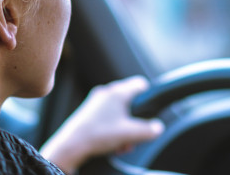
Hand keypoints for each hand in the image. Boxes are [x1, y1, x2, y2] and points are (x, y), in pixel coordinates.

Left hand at [40, 75, 164, 173]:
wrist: (72, 144)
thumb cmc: (99, 135)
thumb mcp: (130, 134)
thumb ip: (149, 130)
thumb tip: (158, 127)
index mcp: (118, 92)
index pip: (140, 84)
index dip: (149, 95)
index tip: (151, 109)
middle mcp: (106, 93)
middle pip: (130, 101)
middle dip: (135, 120)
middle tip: (135, 134)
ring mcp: (96, 101)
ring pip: (118, 111)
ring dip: (124, 127)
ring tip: (123, 144)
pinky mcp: (89, 112)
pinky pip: (107, 117)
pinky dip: (113, 128)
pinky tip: (113, 144)